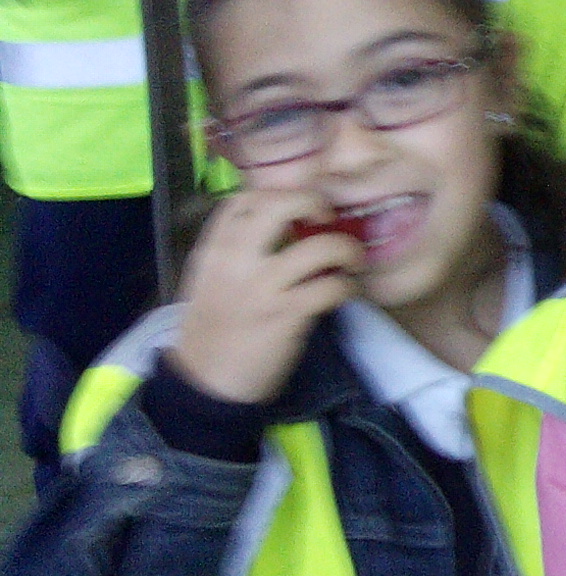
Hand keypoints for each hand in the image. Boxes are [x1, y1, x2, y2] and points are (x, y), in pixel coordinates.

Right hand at [165, 189, 362, 405]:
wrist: (203, 383)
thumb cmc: (212, 330)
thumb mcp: (210, 281)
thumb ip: (236, 252)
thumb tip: (281, 228)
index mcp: (213, 251)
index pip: (242, 200)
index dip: (277, 192)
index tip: (297, 207)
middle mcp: (234, 261)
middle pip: (279, 204)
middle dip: (314, 202)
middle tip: (328, 218)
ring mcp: (261, 287)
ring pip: (320, 247)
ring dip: (346, 250)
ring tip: (351, 260)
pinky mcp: (285, 315)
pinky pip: (331, 287)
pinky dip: (347, 287)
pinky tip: (344, 292)